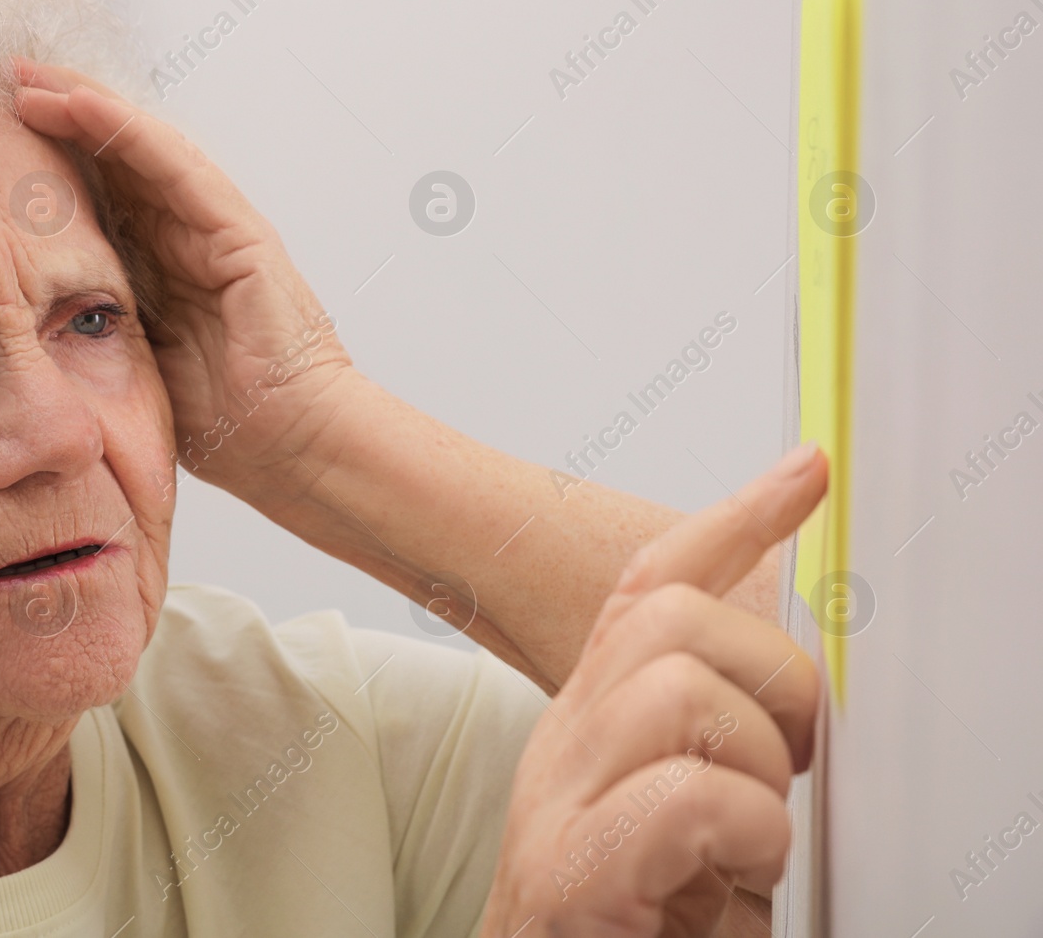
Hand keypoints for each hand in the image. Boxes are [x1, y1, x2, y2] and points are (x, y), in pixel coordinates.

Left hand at [11, 57, 359, 497]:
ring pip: (141, 148)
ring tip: (28, 77)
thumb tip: (14, 317)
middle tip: (2, 81)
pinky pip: (175, 167)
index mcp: (162, 269)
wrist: (292, 449)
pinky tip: (82, 103)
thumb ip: (90, 328)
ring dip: (83, 107)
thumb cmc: (223, 426)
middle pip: (116, 160)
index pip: (100, 196)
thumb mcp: (128, 365)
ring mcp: (217, 229)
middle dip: (59, 117)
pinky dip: (127, 130)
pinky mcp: (239, 232)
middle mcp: (188, 238)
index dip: (49, 161)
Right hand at [479, 443, 825, 936]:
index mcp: (592, 726)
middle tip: (796, 763)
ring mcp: (559, 806)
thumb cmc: (634, 932)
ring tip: (752, 841)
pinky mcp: (574, 875)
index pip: (650, 587)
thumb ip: (716, 751)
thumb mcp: (688, 827)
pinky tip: (729, 879)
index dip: (733, 520)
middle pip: (669, 617)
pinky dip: (742, 831)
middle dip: (774, 673)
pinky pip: (686, 794)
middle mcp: (564, 747)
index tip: (805, 472)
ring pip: (678, 685)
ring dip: (758, 765)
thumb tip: (797, 693)